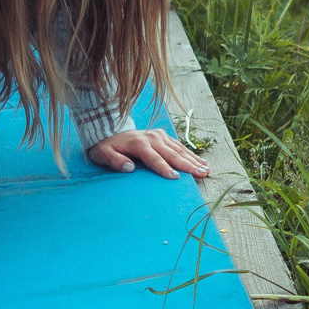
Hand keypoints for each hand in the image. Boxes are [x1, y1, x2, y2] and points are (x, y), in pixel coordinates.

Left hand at [85, 127, 210, 178]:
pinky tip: (202, 162)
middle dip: (187, 165)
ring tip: (205, 170)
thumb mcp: (103, 154)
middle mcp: (152, 138)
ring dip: (193, 160)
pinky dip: (191, 154)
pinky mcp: (163, 136)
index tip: (176, 177)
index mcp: (139, 143)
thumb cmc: (106, 147)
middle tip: (201, 174)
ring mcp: (159, 136)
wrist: (109, 131)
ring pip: (179, 149)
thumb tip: (128, 168)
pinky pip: (179, 146)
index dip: (164, 168)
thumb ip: (114, 160)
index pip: (154, 158)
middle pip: (172, 154)